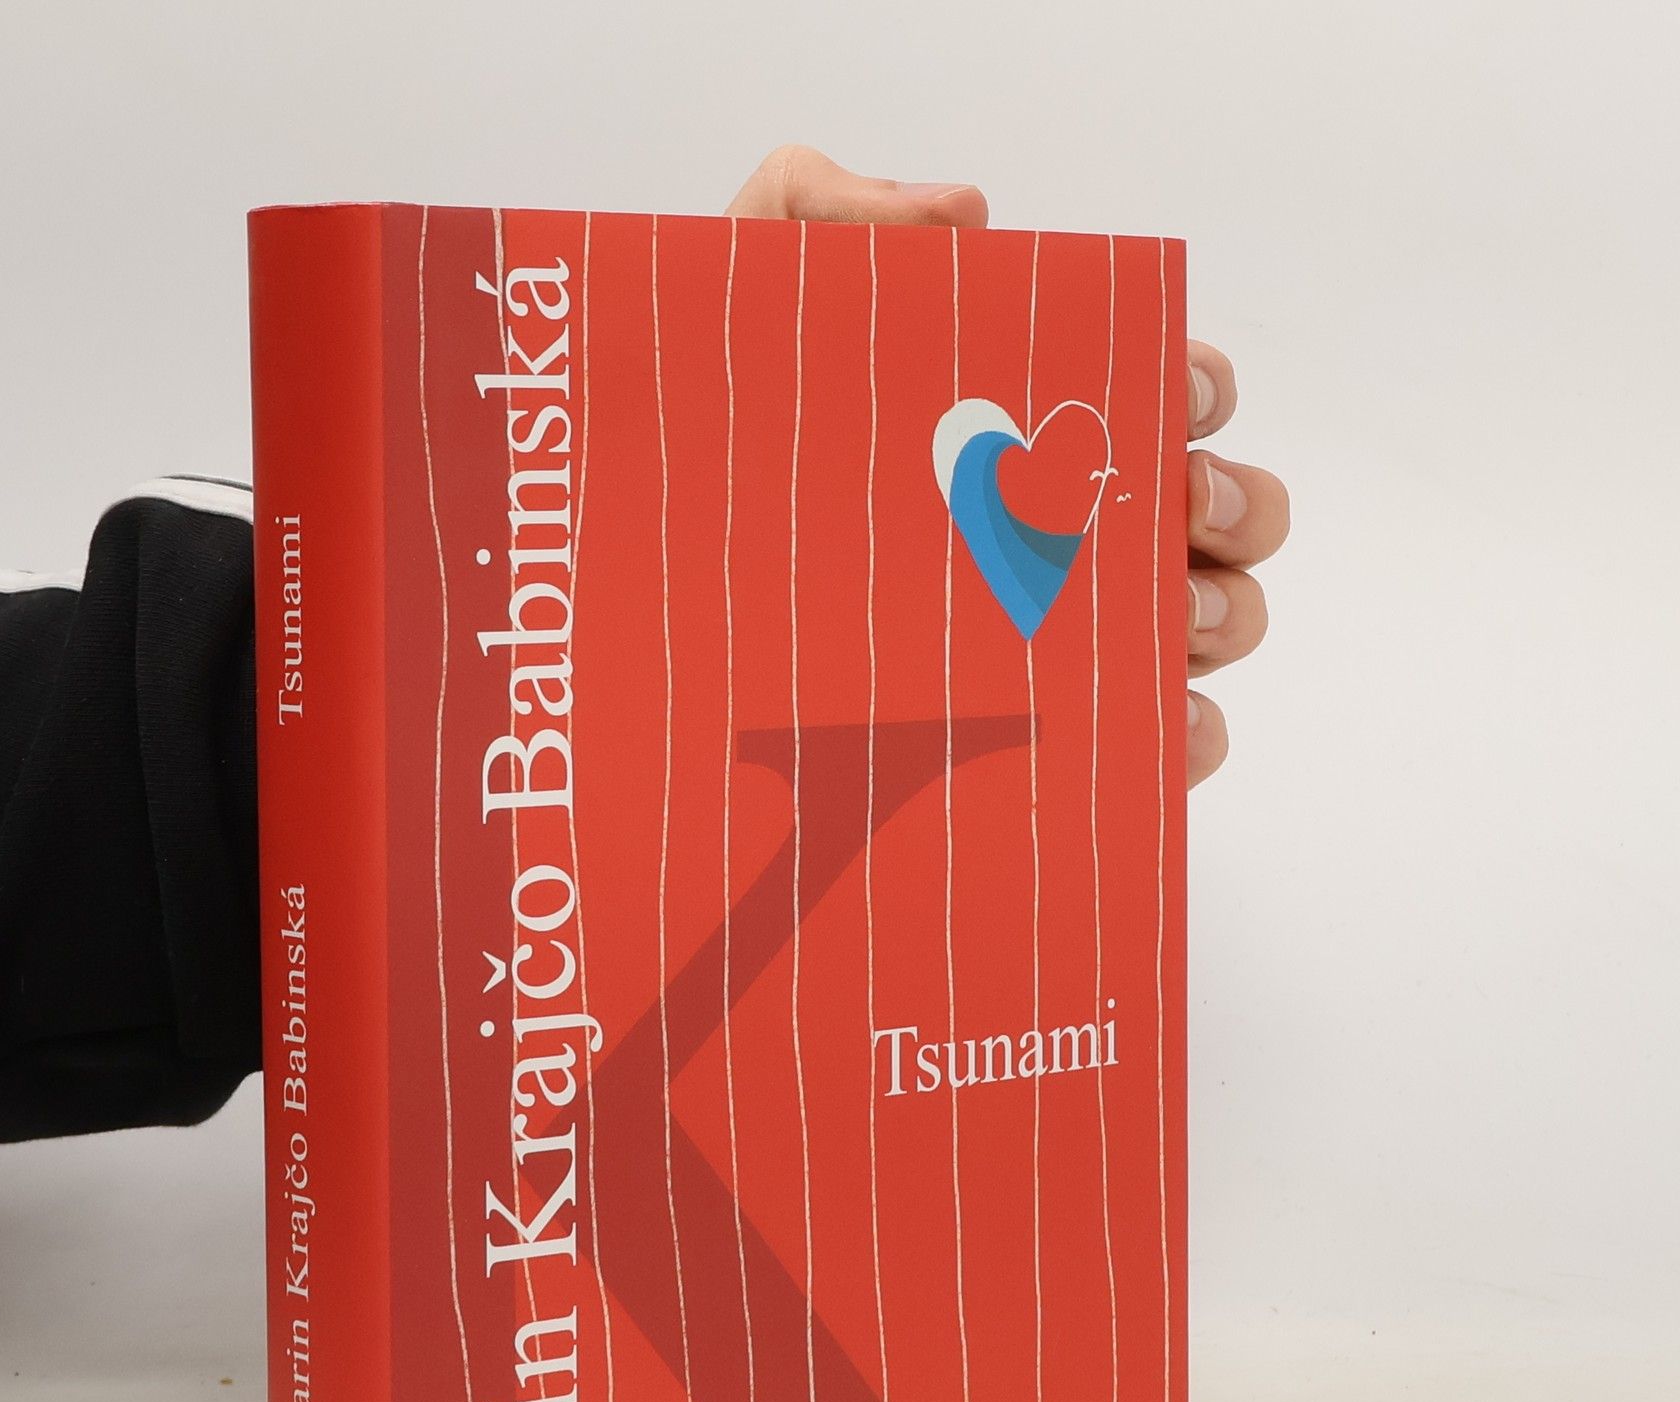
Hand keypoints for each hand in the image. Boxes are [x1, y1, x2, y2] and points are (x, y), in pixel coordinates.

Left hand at [727, 146, 1287, 788]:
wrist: (607, 584)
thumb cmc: (681, 451)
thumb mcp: (725, 304)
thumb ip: (820, 212)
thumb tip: (964, 214)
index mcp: (1012, 419)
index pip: (1155, 386)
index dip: (1192, 383)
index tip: (1172, 393)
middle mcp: (1051, 527)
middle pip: (1218, 511)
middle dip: (1231, 502)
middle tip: (1180, 508)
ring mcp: (1047, 639)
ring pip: (1207, 628)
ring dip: (1220, 618)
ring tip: (1168, 623)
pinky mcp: (1024, 743)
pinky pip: (1149, 750)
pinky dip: (1178, 740)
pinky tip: (1145, 730)